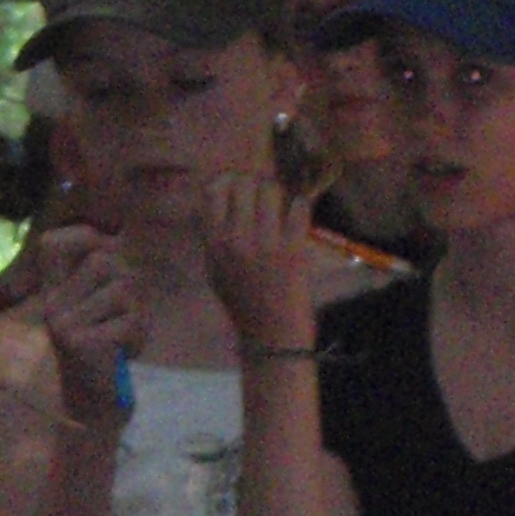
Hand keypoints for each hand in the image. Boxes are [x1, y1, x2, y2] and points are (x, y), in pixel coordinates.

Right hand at [36, 225, 144, 425]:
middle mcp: (53, 304)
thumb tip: (115, 234)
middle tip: (124, 316)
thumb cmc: (108, 354)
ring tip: (124, 337)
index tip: (105, 246)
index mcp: (53, 292)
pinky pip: (130, 322)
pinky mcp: (82, 342)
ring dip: (137, 315)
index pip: (53, 243)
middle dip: (129, 286)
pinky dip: (138, 337)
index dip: (83, 237)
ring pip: (122, 291)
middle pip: (104, 262)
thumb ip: (107, 275)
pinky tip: (124, 353)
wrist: (96, 407)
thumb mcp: (105, 308)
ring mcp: (64, 323)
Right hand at [201, 174, 315, 351]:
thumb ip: (214, 232)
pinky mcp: (293, 250)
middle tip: (267, 194)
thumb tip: (219, 190)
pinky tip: (298, 216)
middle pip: (244, 182)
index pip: (214, 188)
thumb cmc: (243, 302)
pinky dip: (300, 206)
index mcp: (213, 241)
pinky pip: (298, 208)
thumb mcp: (215, 268)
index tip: (241, 185)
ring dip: (280, 192)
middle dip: (257, 183)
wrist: (271, 335)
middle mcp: (236, 238)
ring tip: (283, 205)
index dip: (230, 180)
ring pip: (271, 189)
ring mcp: (265, 243)